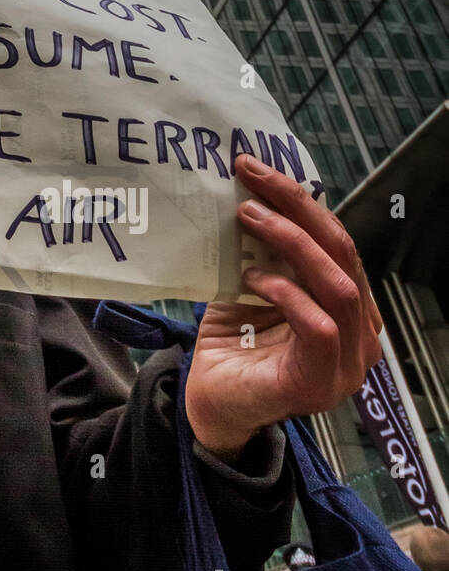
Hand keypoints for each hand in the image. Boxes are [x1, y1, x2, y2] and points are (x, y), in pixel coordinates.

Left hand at [184, 153, 381, 463]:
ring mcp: (346, 363)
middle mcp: (359, 335)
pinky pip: (319, 326)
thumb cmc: (235, 342)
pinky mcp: (320, 382)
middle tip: (254, 180)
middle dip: (300, 209)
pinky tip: (254, 279)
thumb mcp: (249, 285)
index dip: (304, 203)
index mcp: (349, 308)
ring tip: (249, 218)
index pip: (339, 243)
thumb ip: (263, 253)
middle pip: (343, 255)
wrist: (211, 401)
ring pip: (339, 287)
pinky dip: (287, 293)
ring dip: (292, 244)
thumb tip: (246, 194)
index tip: (260, 169)